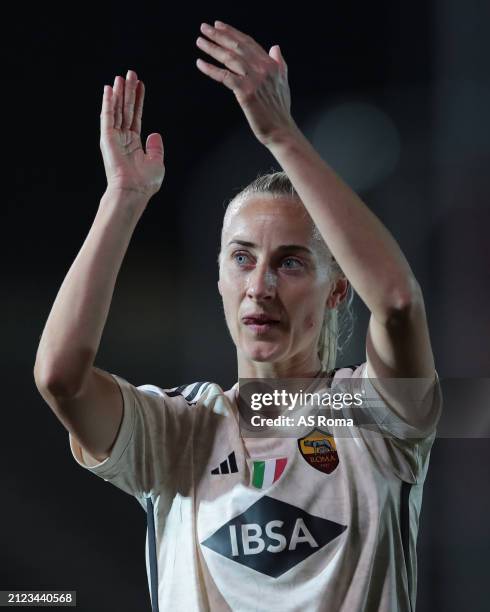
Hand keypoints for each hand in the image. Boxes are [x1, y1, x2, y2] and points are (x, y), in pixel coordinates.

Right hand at [100, 70, 164, 197]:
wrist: (133, 190)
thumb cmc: (145, 182)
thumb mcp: (157, 162)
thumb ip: (156, 147)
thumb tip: (155, 134)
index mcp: (134, 143)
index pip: (136, 116)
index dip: (138, 100)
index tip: (141, 85)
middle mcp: (123, 138)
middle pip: (126, 109)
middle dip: (129, 91)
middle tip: (131, 73)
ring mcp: (114, 137)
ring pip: (117, 109)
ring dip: (119, 93)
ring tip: (122, 76)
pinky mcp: (107, 138)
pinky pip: (107, 116)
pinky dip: (107, 102)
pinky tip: (108, 89)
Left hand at [195, 21, 296, 146]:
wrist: (280, 130)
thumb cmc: (279, 110)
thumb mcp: (283, 82)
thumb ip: (279, 63)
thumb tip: (275, 47)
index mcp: (271, 64)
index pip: (248, 43)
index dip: (233, 33)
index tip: (219, 26)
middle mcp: (263, 68)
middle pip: (237, 46)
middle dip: (219, 35)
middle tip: (204, 28)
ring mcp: (254, 79)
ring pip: (230, 58)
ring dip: (212, 48)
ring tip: (200, 41)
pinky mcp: (246, 92)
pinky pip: (224, 76)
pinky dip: (211, 69)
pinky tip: (200, 63)